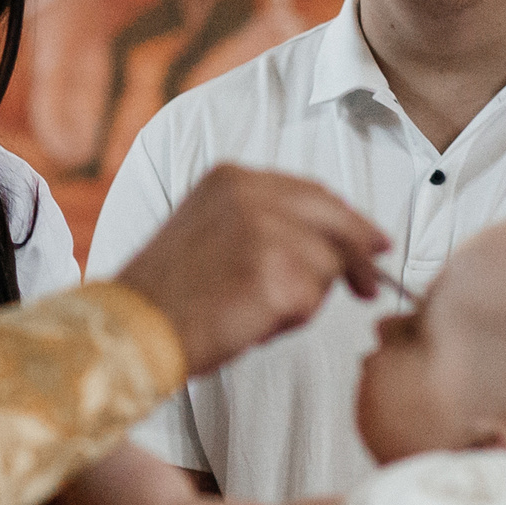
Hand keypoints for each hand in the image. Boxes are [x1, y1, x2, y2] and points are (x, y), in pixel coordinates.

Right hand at [114, 165, 390, 376]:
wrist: (132, 327)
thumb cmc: (167, 293)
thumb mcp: (207, 227)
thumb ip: (260, 219)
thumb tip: (330, 241)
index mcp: (232, 177)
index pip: (313, 193)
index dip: (347, 220)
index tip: (373, 241)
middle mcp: (251, 194)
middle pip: (335, 221)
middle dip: (359, 254)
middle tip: (370, 284)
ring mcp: (266, 231)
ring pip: (328, 265)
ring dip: (305, 296)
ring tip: (255, 310)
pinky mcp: (276, 274)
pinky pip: (313, 300)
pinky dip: (291, 319)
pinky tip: (251, 322)